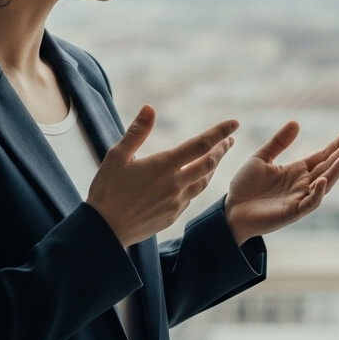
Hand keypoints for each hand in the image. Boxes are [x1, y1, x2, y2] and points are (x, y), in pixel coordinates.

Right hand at [87, 106, 238, 247]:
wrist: (104, 231)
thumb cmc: (107, 190)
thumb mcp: (116, 156)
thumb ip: (137, 132)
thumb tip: (149, 108)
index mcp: (163, 166)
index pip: (200, 145)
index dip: (220, 132)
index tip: (234, 123)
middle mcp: (175, 184)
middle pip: (209, 163)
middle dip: (222, 148)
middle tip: (230, 139)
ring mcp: (176, 202)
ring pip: (204, 181)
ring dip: (213, 167)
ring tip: (217, 156)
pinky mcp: (173, 216)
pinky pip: (191, 197)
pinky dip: (198, 184)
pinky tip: (196, 180)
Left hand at [225, 122, 338, 244]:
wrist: (230, 210)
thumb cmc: (245, 186)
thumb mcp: (261, 157)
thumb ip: (278, 142)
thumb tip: (296, 122)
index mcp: (296, 171)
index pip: (321, 157)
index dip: (335, 146)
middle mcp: (302, 184)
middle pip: (326, 168)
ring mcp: (299, 199)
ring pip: (323, 185)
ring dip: (335, 173)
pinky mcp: (292, 213)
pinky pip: (309, 203)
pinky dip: (317, 193)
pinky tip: (321, 180)